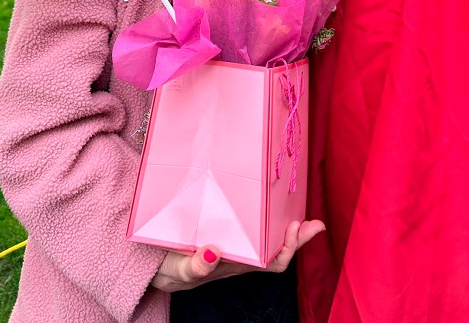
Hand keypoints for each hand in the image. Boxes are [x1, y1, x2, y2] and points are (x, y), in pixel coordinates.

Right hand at [150, 219, 324, 292]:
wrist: (153, 264)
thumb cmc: (168, 267)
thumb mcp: (178, 268)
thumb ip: (195, 265)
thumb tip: (213, 252)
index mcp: (235, 263)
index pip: (271, 262)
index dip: (288, 248)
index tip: (295, 227)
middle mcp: (241, 253)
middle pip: (277, 249)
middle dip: (297, 237)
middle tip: (315, 222)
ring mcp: (235, 241)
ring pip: (267, 236)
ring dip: (285, 225)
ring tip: (301, 212)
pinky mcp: (224, 227)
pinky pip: (252, 223)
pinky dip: (266, 214)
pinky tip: (269, 200)